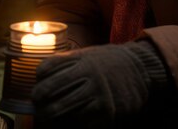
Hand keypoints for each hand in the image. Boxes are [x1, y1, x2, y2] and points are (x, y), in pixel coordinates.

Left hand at [32, 41, 167, 127]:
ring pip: (63, 109)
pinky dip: (70, 125)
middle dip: (39, 101)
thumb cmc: (108, 62)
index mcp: (80, 58)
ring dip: (51, 116)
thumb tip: (41, 74)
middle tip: (37, 108)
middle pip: (50, 89)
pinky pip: (81, 122)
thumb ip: (67, 62)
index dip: (39, 79)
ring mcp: (98, 92)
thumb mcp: (88, 55)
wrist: (140, 69)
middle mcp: (88, 74)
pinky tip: (67, 124)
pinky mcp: (107, 111)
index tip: (38, 87)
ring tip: (47, 119)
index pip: (48, 67)